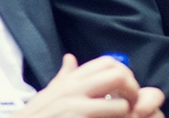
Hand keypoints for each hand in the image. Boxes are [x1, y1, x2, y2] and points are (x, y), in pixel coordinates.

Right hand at [13, 53, 163, 117]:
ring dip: (127, 110)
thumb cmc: (36, 115)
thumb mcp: (49, 93)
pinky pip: (114, 114)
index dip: (123, 72)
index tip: (124, 88)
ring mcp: (78, 106)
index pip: (107, 62)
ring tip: (125, 117)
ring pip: (121, 100)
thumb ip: (64, 76)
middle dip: (132, 88)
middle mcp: (76, 88)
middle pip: (119, 75)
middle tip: (132, 103)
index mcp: (71, 79)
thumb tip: (70, 58)